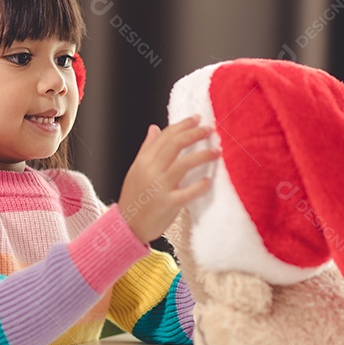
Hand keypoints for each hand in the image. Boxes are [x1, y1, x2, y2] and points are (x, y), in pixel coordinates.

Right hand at [118, 116, 218, 243]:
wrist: (126, 226)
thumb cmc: (133, 198)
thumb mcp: (136, 170)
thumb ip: (147, 148)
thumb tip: (154, 128)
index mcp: (144, 161)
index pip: (165, 136)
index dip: (183, 125)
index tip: (197, 118)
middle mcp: (151, 170)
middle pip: (176, 144)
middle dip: (195, 134)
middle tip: (210, 130)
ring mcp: (159, 187)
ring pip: (184, 164)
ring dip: (203, 155)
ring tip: (217, 151)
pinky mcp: (168, 204)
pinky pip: (188, 192)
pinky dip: (200, 186)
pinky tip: (209, 180)